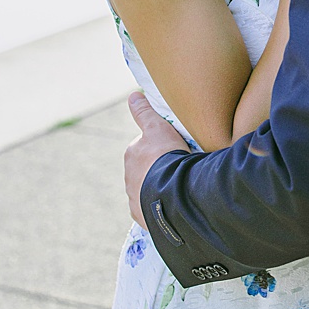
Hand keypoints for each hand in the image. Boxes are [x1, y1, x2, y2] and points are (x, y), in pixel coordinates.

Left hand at [123, 91, 188, 225]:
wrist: (173, 191)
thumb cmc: (166, 156)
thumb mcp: (157, 128)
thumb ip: (145, 112)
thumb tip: (133, 94)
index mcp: (132, 154)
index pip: (145, 148)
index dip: (161, 147)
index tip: (176, 150)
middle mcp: (128, 177)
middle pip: (145, 169)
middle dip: (158, 169)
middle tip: (180, 167)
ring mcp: (134, 197)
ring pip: (148, 189)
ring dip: (160, 187)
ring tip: (180, 186)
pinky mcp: (141, 215)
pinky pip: (151, 208)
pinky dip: (160, 205)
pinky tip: (175, 203)